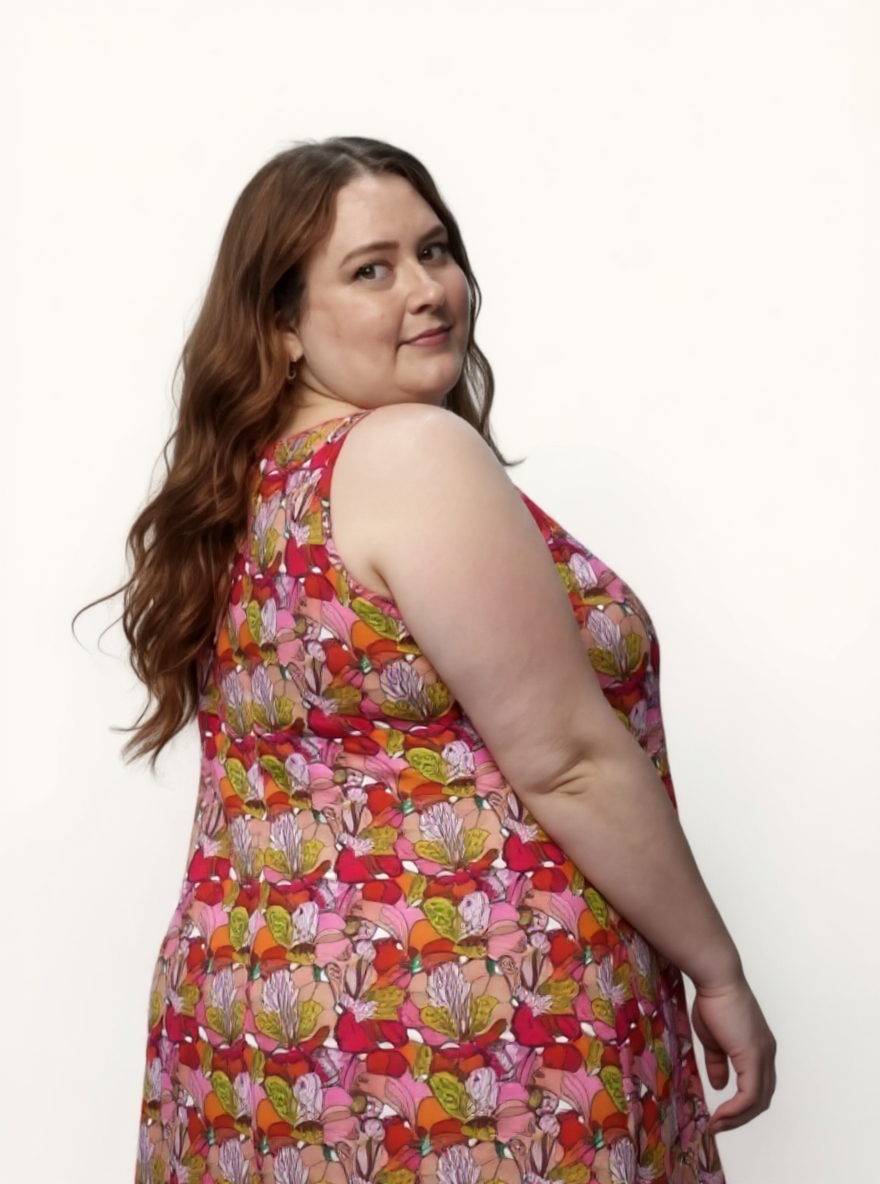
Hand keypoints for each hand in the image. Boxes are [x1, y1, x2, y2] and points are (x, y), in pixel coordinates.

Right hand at [689, 973, 776, 1134]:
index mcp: (759, 1049)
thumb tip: (720, 1085)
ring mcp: (763, 1056)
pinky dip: (736, 1110)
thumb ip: (718, 1063)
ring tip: (716, 1124)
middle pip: (762, 1099)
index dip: (741, 1105)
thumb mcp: (713, 1039)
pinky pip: (749, 1095)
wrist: (716, 980)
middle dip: (740, 1118)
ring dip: (737, 1118)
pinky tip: (720, 1114)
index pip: (758, 1087)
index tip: (719, 1115)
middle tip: (718, 1125)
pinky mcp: (754, 1057)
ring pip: (758, 1101)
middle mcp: (767, 1055)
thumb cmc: (712, 1002)